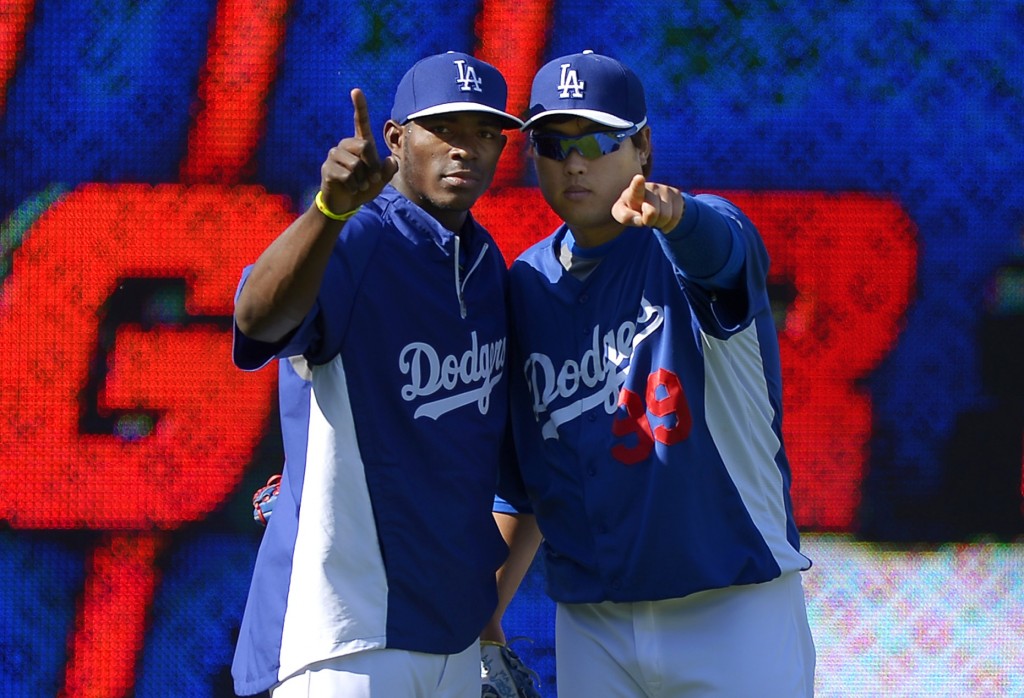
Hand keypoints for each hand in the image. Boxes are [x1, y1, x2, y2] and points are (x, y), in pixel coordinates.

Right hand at [319, 88, 398, 215]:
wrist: (345, 204)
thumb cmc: (363, 188)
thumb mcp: (380, 181)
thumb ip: (388, 171)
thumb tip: (389, 160)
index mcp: (359, 144)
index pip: (360, 122)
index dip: (360, 106)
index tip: (356, 90)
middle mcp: (345, 145)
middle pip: (364, 146)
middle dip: (373, 165)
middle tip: (372, 179)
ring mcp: (334, 156)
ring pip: (355, 164)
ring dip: (362, 179)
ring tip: (358, 185)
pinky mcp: (328, 168)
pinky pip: (346, 176)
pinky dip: (353, 186)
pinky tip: (350, 188)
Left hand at [611, 174, 684, 234]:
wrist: (647, 204)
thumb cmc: (631, 209)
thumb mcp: (621, 214)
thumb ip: (625, 217)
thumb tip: (639, 219)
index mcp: (634, 191)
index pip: (637, 187)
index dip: (638, 183)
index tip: (639, 178)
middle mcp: (651, 187)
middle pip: (653, 213)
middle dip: (649, 222)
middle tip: (645, 219)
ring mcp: (665, 189)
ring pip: (666, 217)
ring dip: (659, 224)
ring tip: (654, 218)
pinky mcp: (676, 194)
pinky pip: (676, 217)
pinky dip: (669, 224)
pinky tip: (663, 219)